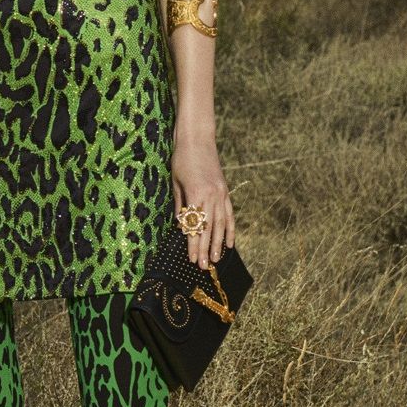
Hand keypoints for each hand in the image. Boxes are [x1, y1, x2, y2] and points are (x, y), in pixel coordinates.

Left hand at [171, 134, 234, 269]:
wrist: (198, 140)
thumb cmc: (181, 160)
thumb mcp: (176, 184)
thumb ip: (180, 206)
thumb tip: (181, 227)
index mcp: (197, 194)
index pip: (195, 225)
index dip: (193, 243)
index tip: (191, 258)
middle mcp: (212, 196)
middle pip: (209, 228)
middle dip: (205, 248)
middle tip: (203, 266)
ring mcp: (221, 194)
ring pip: (221, 224)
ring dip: (218, 243)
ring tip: (216, 260)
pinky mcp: (225, 191)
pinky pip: (229, 215)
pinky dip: (230, 230)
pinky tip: (230, 243)